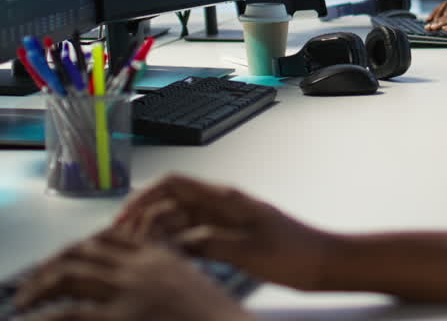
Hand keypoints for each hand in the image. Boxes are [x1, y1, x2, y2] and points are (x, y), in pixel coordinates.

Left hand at [14, 229, 250, 320]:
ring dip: (38, 287)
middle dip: (51, 267)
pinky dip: (43, 318)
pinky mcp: (120, 320)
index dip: (79, 248)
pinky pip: (67, 316)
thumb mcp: (192, 296)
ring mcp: (129, 293)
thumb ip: (164, 287)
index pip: (110, 239)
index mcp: (161, 258)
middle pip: (83, 252)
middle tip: (30, 285)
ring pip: (68, 275)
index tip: (61, 261)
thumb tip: (145, 296)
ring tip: (22, 302)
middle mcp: (142, 268)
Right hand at [112, 174, 338, 291]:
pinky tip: (167, 258)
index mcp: (225, 198)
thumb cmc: (295, 253)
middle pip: (170, 199)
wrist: (322, 262)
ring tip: (139, 250)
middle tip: (124, 239)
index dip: (144, 196)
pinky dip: (173, 242)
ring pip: (178, 217)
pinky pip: (191, 234)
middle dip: (142, 215)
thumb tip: (176, 239)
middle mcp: (221, 204)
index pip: (173, 183)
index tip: (125, 217)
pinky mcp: (228, 236)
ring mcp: (224, 220)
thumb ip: (209, 241)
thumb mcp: (248, 250)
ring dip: (156, 230)